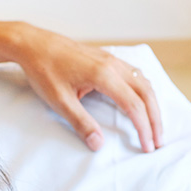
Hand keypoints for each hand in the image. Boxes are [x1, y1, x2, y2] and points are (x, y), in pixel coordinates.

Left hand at [10, 24, 161, 152]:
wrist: (32, 44)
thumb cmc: (43, 70)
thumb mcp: (59, 101)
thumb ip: (80, 122)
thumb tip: (98, 144)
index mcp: (103, 75)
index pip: (134, 105)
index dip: (143, 128)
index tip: (147, 146)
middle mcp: (113, 64)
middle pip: (146, 93)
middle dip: (155, 119)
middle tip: (158, 141)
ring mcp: (111, 58)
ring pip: (143, 81)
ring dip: (152, 104)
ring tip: (153, 124)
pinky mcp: (106, 57)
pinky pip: (134, 73)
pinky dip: (143, 90)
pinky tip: (140, 100)